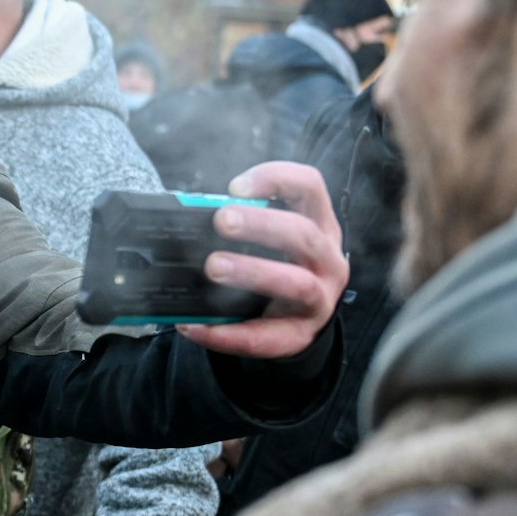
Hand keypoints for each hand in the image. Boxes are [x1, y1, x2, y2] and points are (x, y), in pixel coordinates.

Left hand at [176, 161, 346, 359]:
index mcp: (319, 224)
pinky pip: (265, 337)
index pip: (310, 187)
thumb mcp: (274, 239)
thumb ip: (243, 224)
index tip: (235, 187)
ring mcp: (320, 299)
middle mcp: (328, 259)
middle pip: (303, 234)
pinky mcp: (300, 335)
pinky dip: (226, 333)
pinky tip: (193, 325)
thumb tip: (189, 217)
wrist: (299, 321)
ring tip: (214, 267)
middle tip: (222, 220)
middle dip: (262, 224)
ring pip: (297, 284)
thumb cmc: (280, 266)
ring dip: (254, 272)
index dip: (277, 178)